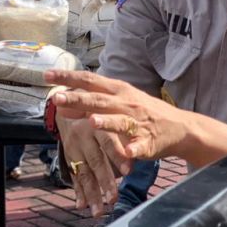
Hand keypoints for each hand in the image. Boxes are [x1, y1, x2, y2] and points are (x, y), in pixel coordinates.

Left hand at [48, 69, 189, 162]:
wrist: (180, 127)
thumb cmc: (141, 111)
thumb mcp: (116, 100)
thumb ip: (88, 101)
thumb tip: (59, 101)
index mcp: (117, 90)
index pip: (88, 80)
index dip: (67, 77)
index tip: (46, 74)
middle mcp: (126, 103)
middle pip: (98, 100)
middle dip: (78, 100)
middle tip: (57, 99)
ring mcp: (138, 122)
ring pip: (120, 121)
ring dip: (106, 122)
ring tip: (92, 122)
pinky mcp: (149, 142)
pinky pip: (140, 146)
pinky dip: (134, 149)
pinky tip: (127, 152)